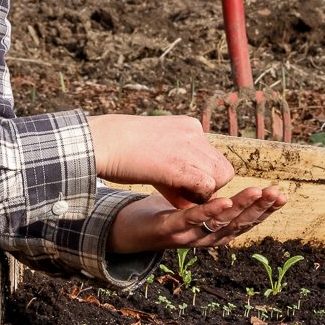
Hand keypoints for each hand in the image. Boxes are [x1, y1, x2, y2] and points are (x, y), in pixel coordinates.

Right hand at [88, 113, 233, 201]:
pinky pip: (206, 186)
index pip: (213, 156)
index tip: (183, 184)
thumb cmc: (121, 150)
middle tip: (185, 193)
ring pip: (220, 177)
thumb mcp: (156, 153)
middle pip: (223, 168)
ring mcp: (189, 147)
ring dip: (204, 193)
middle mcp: (194, 133)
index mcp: (189, 126)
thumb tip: (187, 196)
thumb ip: (175, 171)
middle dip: (209, 185)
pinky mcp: (181, 165)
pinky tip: (177, 197)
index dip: (203, 175)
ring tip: (180, 195)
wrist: (102, 141)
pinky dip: (197, 197)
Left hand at [107, 185, 286, 253]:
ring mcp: (188, 235)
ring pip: (220, 222)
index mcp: (213, 229)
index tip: (282, 196)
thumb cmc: (163, 214)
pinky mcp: (170, 229)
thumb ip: (211, 194)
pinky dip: (210, 211)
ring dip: (241, 207)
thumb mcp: (191, 202)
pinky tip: (224, 201)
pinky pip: (192, 220)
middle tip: (278, 194)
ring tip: (258, 193)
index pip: (245, 221)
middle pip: (238, 223)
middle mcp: (205, 237)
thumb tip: (228, 172)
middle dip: (260, 209)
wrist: (128, 228)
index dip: (264, 211)